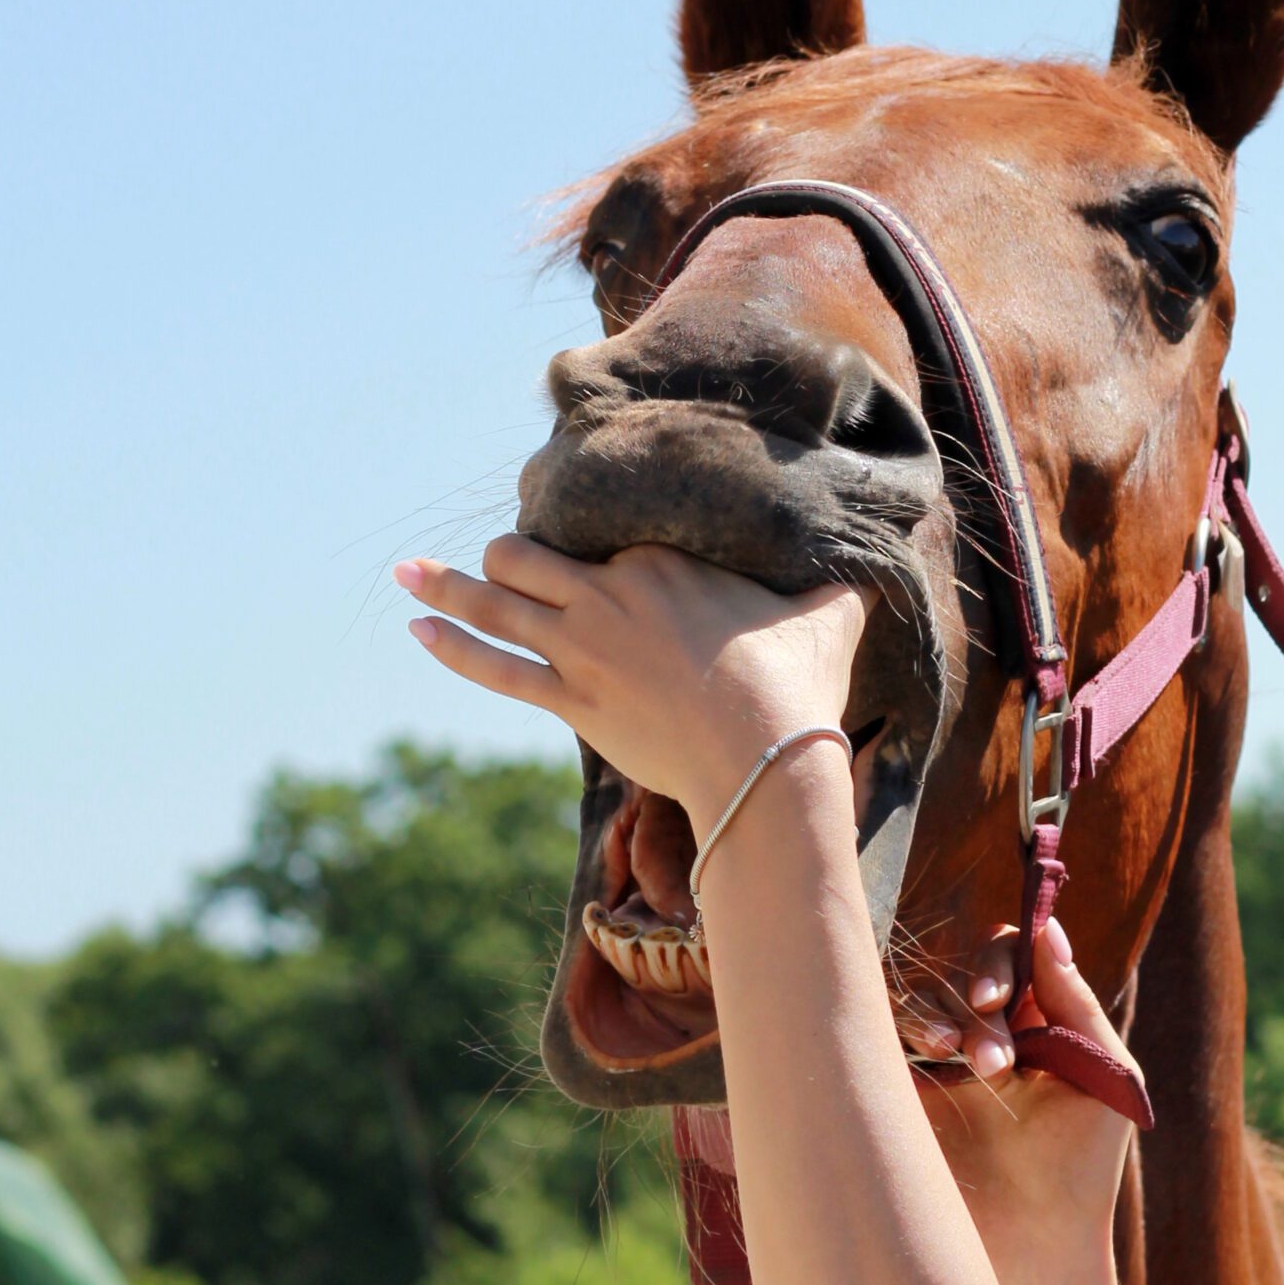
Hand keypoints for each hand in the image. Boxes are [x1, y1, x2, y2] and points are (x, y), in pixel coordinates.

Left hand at [395, 538, 869, 830]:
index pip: (597, 528)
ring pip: (495, 603)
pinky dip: (451, 646)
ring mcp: (582, 647)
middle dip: (509, 557)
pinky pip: (493, 665)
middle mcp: (608, 591)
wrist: (765, 756)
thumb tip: (876, 563)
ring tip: (406, 574)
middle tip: (500, 562)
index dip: (580, 532)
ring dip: (445, 586)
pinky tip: (417, 629)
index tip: (575, 536)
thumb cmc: (799, 683)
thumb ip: (838, 586)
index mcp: (662, 558)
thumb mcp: (828, 615)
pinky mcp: (571, 700)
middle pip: (528, 556)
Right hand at [924, 920, 1138, 1284]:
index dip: (1000, 961)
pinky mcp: (903, 1097)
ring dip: (945, 1020)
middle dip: (977, 998)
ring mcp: (940, 1066)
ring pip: (923, 1000)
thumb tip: (1047, 928)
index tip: (998, 998)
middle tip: (997, 1059)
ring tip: (975, 1067)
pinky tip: (931, 1057)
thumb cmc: (1083, 1167)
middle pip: (961, 970)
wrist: (1035, 1251)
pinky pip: (884, 1039)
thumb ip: (1076, 1000)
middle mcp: (986, 1034)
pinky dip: (908, 1031)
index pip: (1008, 954)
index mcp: (1037, 1022)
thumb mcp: (1103, 1073)